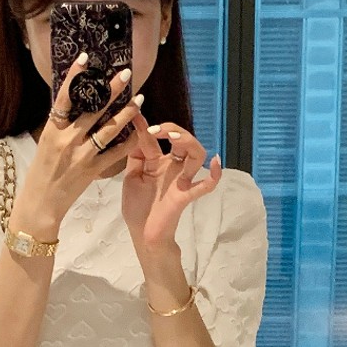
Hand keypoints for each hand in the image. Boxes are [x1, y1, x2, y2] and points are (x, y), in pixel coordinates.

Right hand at [12, 55, 144, 234]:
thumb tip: (73, 103)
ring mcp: (81, 156)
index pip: (65, 97)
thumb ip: (60, 126)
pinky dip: (129, 142)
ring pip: (109, 129)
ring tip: (139, 100)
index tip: (86, 58)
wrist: (40, 204)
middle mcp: (67, 140)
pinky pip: (116, 153)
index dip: (75, 76)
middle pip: (93, 109)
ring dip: (126, 113)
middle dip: (111, 91)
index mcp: (53, 130)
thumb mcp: (45, 144)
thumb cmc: (40, 173)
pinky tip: (139, 132)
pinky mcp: (93, 171)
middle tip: (126, 74)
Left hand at [120, 113, 222, 253]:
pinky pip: (206, 185)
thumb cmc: (137, 208)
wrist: (142, 235)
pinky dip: (214, 175)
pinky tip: (216, 163)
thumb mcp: (131, 178)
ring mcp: (181, 180)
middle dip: (171, 129)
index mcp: (157, 162)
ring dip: (188, 141)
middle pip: (182, 140)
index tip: (136, 111)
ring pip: (196, 155)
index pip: (155, 139)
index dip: (145, 125)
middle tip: (157, 129)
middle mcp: (172, 167)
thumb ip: (135, 157)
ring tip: (174, 137)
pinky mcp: (185, 195)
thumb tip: (136, 134)